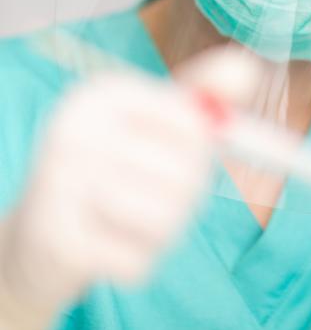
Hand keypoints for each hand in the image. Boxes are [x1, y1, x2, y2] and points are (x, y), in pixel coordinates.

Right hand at [0, 47, 258, 324]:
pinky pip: (140, 261)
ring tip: (130, 217)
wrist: (44, 229)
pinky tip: (109, 244)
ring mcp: (58, 183)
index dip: (199, 148)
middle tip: (149, 190)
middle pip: (186, 171)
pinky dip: (137, 259)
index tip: (173, 150)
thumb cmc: (116, 167)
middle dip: (185, 192)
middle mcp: (76, 127)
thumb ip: (202, 96)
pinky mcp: (55, 240)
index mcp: (104, 92)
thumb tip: (248, 68)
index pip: (193, 123)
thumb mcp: (156, 123)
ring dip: (163, 228)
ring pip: (166, 218)